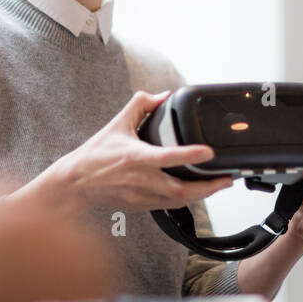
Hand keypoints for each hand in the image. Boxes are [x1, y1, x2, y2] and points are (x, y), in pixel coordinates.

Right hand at [42, 90, 234, 211]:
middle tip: (227, 177)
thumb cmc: (94, 155)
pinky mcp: (141, 206)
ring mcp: (141, 195)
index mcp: (135, 157)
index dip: (190, 155)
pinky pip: (169, 206)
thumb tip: (163, 95)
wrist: (75, 183)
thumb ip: (141, 104)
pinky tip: (197, 192)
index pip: (167, 156)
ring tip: (219, 185)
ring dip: (201, 195)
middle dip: (207, 187)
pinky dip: (186, 200)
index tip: (209, 152)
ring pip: (178, 201)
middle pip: (180, 189)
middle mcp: (140, 179)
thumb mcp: (117, 123)